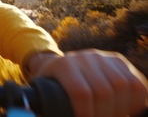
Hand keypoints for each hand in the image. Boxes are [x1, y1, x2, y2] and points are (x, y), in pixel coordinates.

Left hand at [30, 49, 147, 116]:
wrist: (58, 65)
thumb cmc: (50, 85)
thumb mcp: (41, 92)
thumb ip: (40, 103)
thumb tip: (32, 113)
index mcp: (62, 65)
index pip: (81, 92)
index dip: (86, 112)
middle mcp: (83, 57)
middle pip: (105, 91)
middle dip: (106, 114)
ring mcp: (102, 57)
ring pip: (123, 85)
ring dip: (122, 108)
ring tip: (113, 116)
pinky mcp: (117, 60)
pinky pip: (135, 81)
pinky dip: (136, 99)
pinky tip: (126, 109)